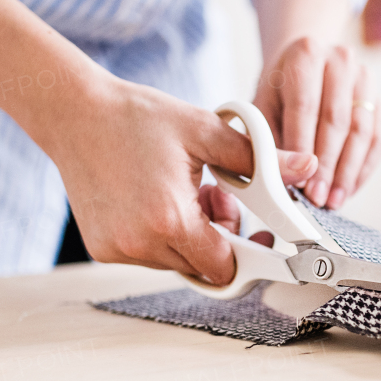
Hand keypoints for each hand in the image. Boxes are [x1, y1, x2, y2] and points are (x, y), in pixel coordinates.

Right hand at [48, 77, 316, 283]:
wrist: (73, 113)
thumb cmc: (136, 118)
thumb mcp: (205, 131)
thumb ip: (259, 158)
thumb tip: (307, 167)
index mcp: (170, 219)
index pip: (224, 267)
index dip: (246, 252)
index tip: (255, 235)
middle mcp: (140, 244)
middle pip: (203, 267)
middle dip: (219, 239)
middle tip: (214, 198)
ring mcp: (117, 250)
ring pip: (176, 262)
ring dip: (190, 236)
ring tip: (184, 193)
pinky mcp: (102, 250)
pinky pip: (149, 255)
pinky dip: (160, 236)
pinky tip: (156, 199)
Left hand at [253, 37, 380, 209]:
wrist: (304, 68)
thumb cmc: (279, 91)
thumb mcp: (261, 109)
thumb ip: (270, 142)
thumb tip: (292, 177)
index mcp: (305, 53)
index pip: (305, 106)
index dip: (302, 148)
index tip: (298, 182)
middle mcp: (340, 59)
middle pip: (337, 120)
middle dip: (326, 166)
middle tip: (317, 197)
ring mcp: (365, 79)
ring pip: (362, 132)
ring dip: (348, 172)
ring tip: (333, 200)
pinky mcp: (380, 100)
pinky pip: (379, 139)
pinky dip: (364, 169)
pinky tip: (348, 189)